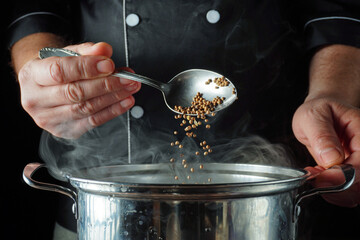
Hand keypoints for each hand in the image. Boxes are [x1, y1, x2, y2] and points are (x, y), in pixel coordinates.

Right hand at [17, 42, 140, 137]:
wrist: (44, 87)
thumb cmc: (57, 69)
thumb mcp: (67, 53)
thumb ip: (86, 51)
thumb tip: (104, 50)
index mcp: (31, 75)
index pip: (59, 71)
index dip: (87, 68)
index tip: (109, 65)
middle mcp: (35, 99)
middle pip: (75, 93)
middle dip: (106, 84)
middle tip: (127, 78)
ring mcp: (49, 119)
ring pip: (86, 108)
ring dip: (113, 98)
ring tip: (130, 87)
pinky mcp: (65, 131)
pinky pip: (93, 122)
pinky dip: (113, 111)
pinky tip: (125, 101)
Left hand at [292, 97, 359, 206]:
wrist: (322, 112)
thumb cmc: (319, 111)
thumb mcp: (313, 116)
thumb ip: (322, 135)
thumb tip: (331, 158)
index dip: (344, 174)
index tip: (322, 177)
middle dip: (337, 186)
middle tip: (315, 176)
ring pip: (357, 191)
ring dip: (334, 191)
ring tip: (315, 174)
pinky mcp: (353, 173)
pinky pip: (349, 191)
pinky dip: (332, 191)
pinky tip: (319, 177)